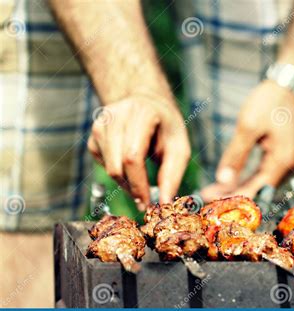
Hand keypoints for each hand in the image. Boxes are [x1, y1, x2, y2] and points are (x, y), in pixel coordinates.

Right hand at [88, 93, 190, 208]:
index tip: (148, 203)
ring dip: (126, 182)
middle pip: (117, 165)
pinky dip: (118, 172)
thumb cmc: (166, 127)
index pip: (132, 156)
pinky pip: (103, 164)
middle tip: (145, 200)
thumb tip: (165, 203)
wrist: (147, 103)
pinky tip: (130, 164)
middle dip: (132, 188)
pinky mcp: (94, 133)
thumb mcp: (179, 146)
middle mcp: (116, 114)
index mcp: (141, 113)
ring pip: (109, 167)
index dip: (139, 184)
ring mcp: (101, 123)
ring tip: (142, 181)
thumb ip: (173, 174)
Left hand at [201, 80, 293, 200]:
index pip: (256, 190)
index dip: (232, 198)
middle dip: (232, 195)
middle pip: (257, 189)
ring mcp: (285, 161)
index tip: (209, 200)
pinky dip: (245, 177)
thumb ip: (236, 156)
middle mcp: (287, 166)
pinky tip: (228, 180)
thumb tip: (223, 181)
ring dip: (237, 187)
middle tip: (206, 198)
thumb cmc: (270, 101)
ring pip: (258, 182)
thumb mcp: (249, 127)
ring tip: (213, 191)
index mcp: (282, 161)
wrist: (290, 84)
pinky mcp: (281, 155)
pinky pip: (261, 173)